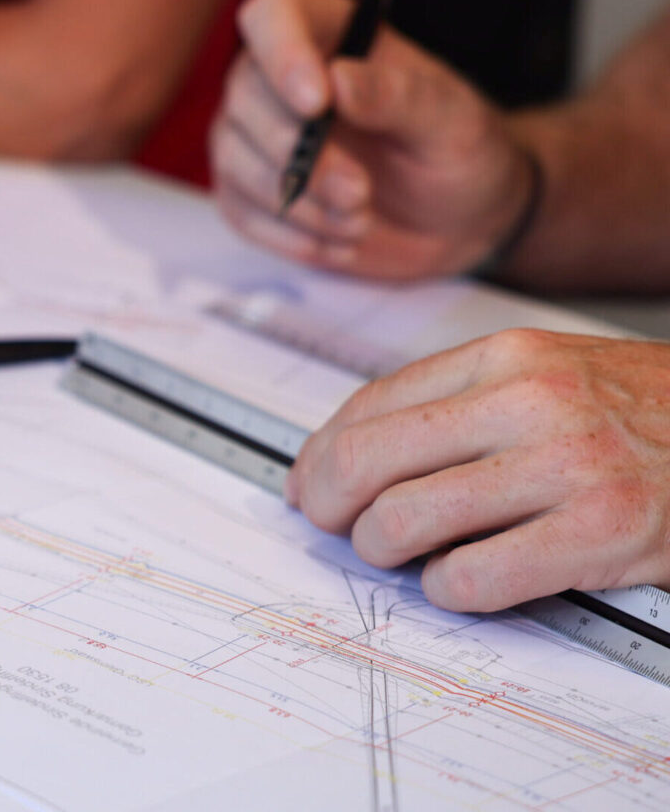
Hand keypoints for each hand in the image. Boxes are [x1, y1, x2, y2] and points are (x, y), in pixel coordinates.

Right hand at [211, 0, 537, 279]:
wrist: (454, 220)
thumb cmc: (455, 153)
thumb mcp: (451, 121)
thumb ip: (399, 97)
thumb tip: (339, 81)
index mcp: (329, 33)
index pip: (274, 15)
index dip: (283, 53)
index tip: (317, 104)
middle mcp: (276, 77)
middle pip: (245, 95)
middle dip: (299, 154)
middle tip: (359, 192)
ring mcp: (253, 136)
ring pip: (235, 158)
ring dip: (298, 201)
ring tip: (360, 221)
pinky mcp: (247, 191)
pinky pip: (241, 211)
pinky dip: (291, 234)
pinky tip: (340, 239)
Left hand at [289, 329, 669, 611]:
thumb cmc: (647, 414)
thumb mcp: (552, 376)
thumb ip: (462, 404)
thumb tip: (351, 457)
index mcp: (506, 357)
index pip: (369, 406)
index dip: (321, 457)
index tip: (311, 487)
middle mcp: (529, 401)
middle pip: (367, 459)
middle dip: (331, 506)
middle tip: (339, 529)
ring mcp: (566, 466)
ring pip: (404, 519)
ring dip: (386, 551)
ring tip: (408, 556)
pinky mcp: (600, 532)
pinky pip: (471, 576)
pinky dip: (450, 590)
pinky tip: (466, 581)